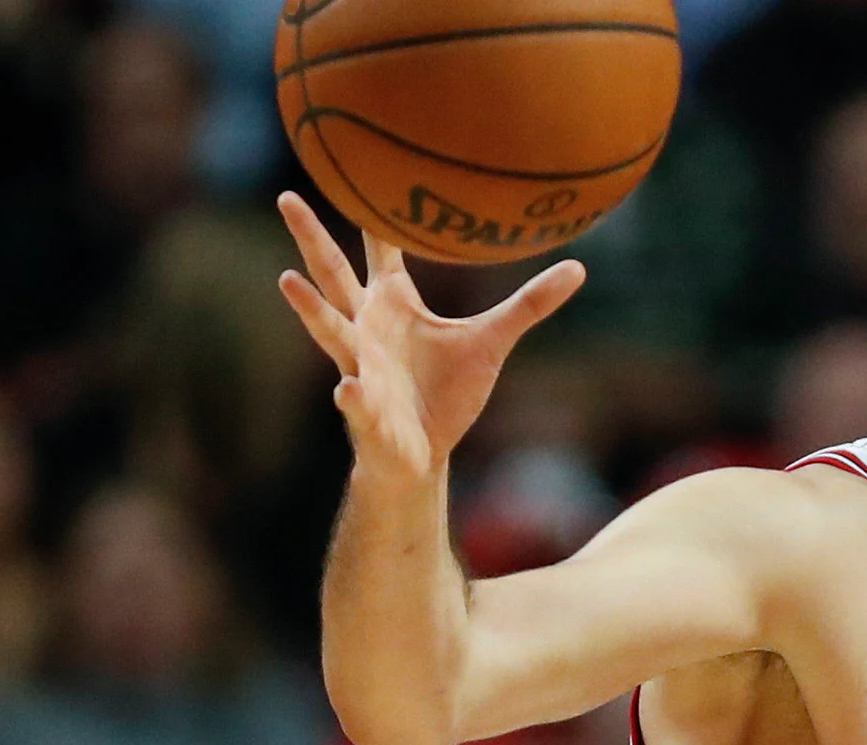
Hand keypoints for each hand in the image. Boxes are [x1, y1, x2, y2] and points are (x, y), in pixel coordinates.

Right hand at [273, 191, 584, 483]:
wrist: (422, 453)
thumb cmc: (446, 391)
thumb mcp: (492, 341)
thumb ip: (529, 304)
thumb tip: (579, 267)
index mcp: (392, 304)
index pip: (380, 252)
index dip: (375, 217)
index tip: (360, 169)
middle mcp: (365, 327)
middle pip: (333, 275)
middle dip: (311, 239)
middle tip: (287, 197)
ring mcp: (360, 366)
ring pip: (330, 331)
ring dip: (310, 309)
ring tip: (288, 281)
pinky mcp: (366, 411)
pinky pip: (356, 400)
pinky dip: (352, 395)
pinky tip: (348, 387)